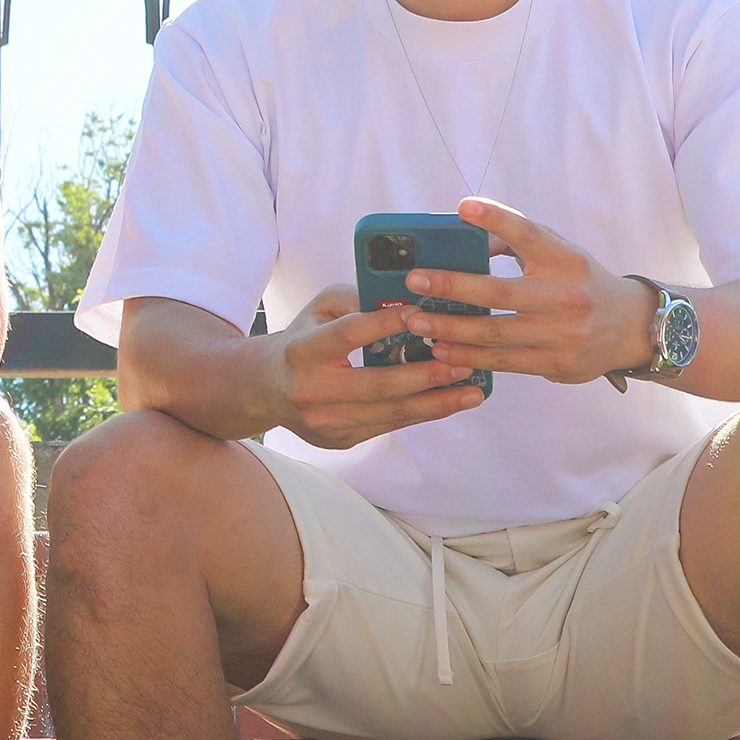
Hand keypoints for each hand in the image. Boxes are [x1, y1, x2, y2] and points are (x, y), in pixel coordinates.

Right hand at [266, 283, 489, 451]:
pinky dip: (422, 414)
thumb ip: (356, 299)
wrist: (266, 390)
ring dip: (437, 403)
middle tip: (464, 362)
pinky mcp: (341, 440)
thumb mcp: (318, 309)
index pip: (348, 335)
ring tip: (472, 391)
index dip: (385, 324)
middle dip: (426, 376)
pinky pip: (389, 426)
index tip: (422, 313)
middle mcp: (310, 391)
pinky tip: (449, 402)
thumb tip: (405, 299)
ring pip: (390, 414)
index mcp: (301, 351)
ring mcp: (326, 422)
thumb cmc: (302, 339)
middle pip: (377, 386)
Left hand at [403, 199, 658, 388]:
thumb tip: (467, 232)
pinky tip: (441, 350)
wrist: (628, 328)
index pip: (528, 233)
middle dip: (451, 286)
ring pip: (494, 332)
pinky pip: (502, 361)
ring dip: (450, 327)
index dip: (496, 218)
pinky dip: (468, 355)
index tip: (463, 208)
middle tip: (415, 281)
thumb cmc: (580, 282)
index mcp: (565, 260)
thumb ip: (520, 242)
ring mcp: (561, 333)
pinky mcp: (555, 363)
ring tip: (416, 321)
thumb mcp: (560, 254)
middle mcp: (565, 295)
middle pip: (499, 291)